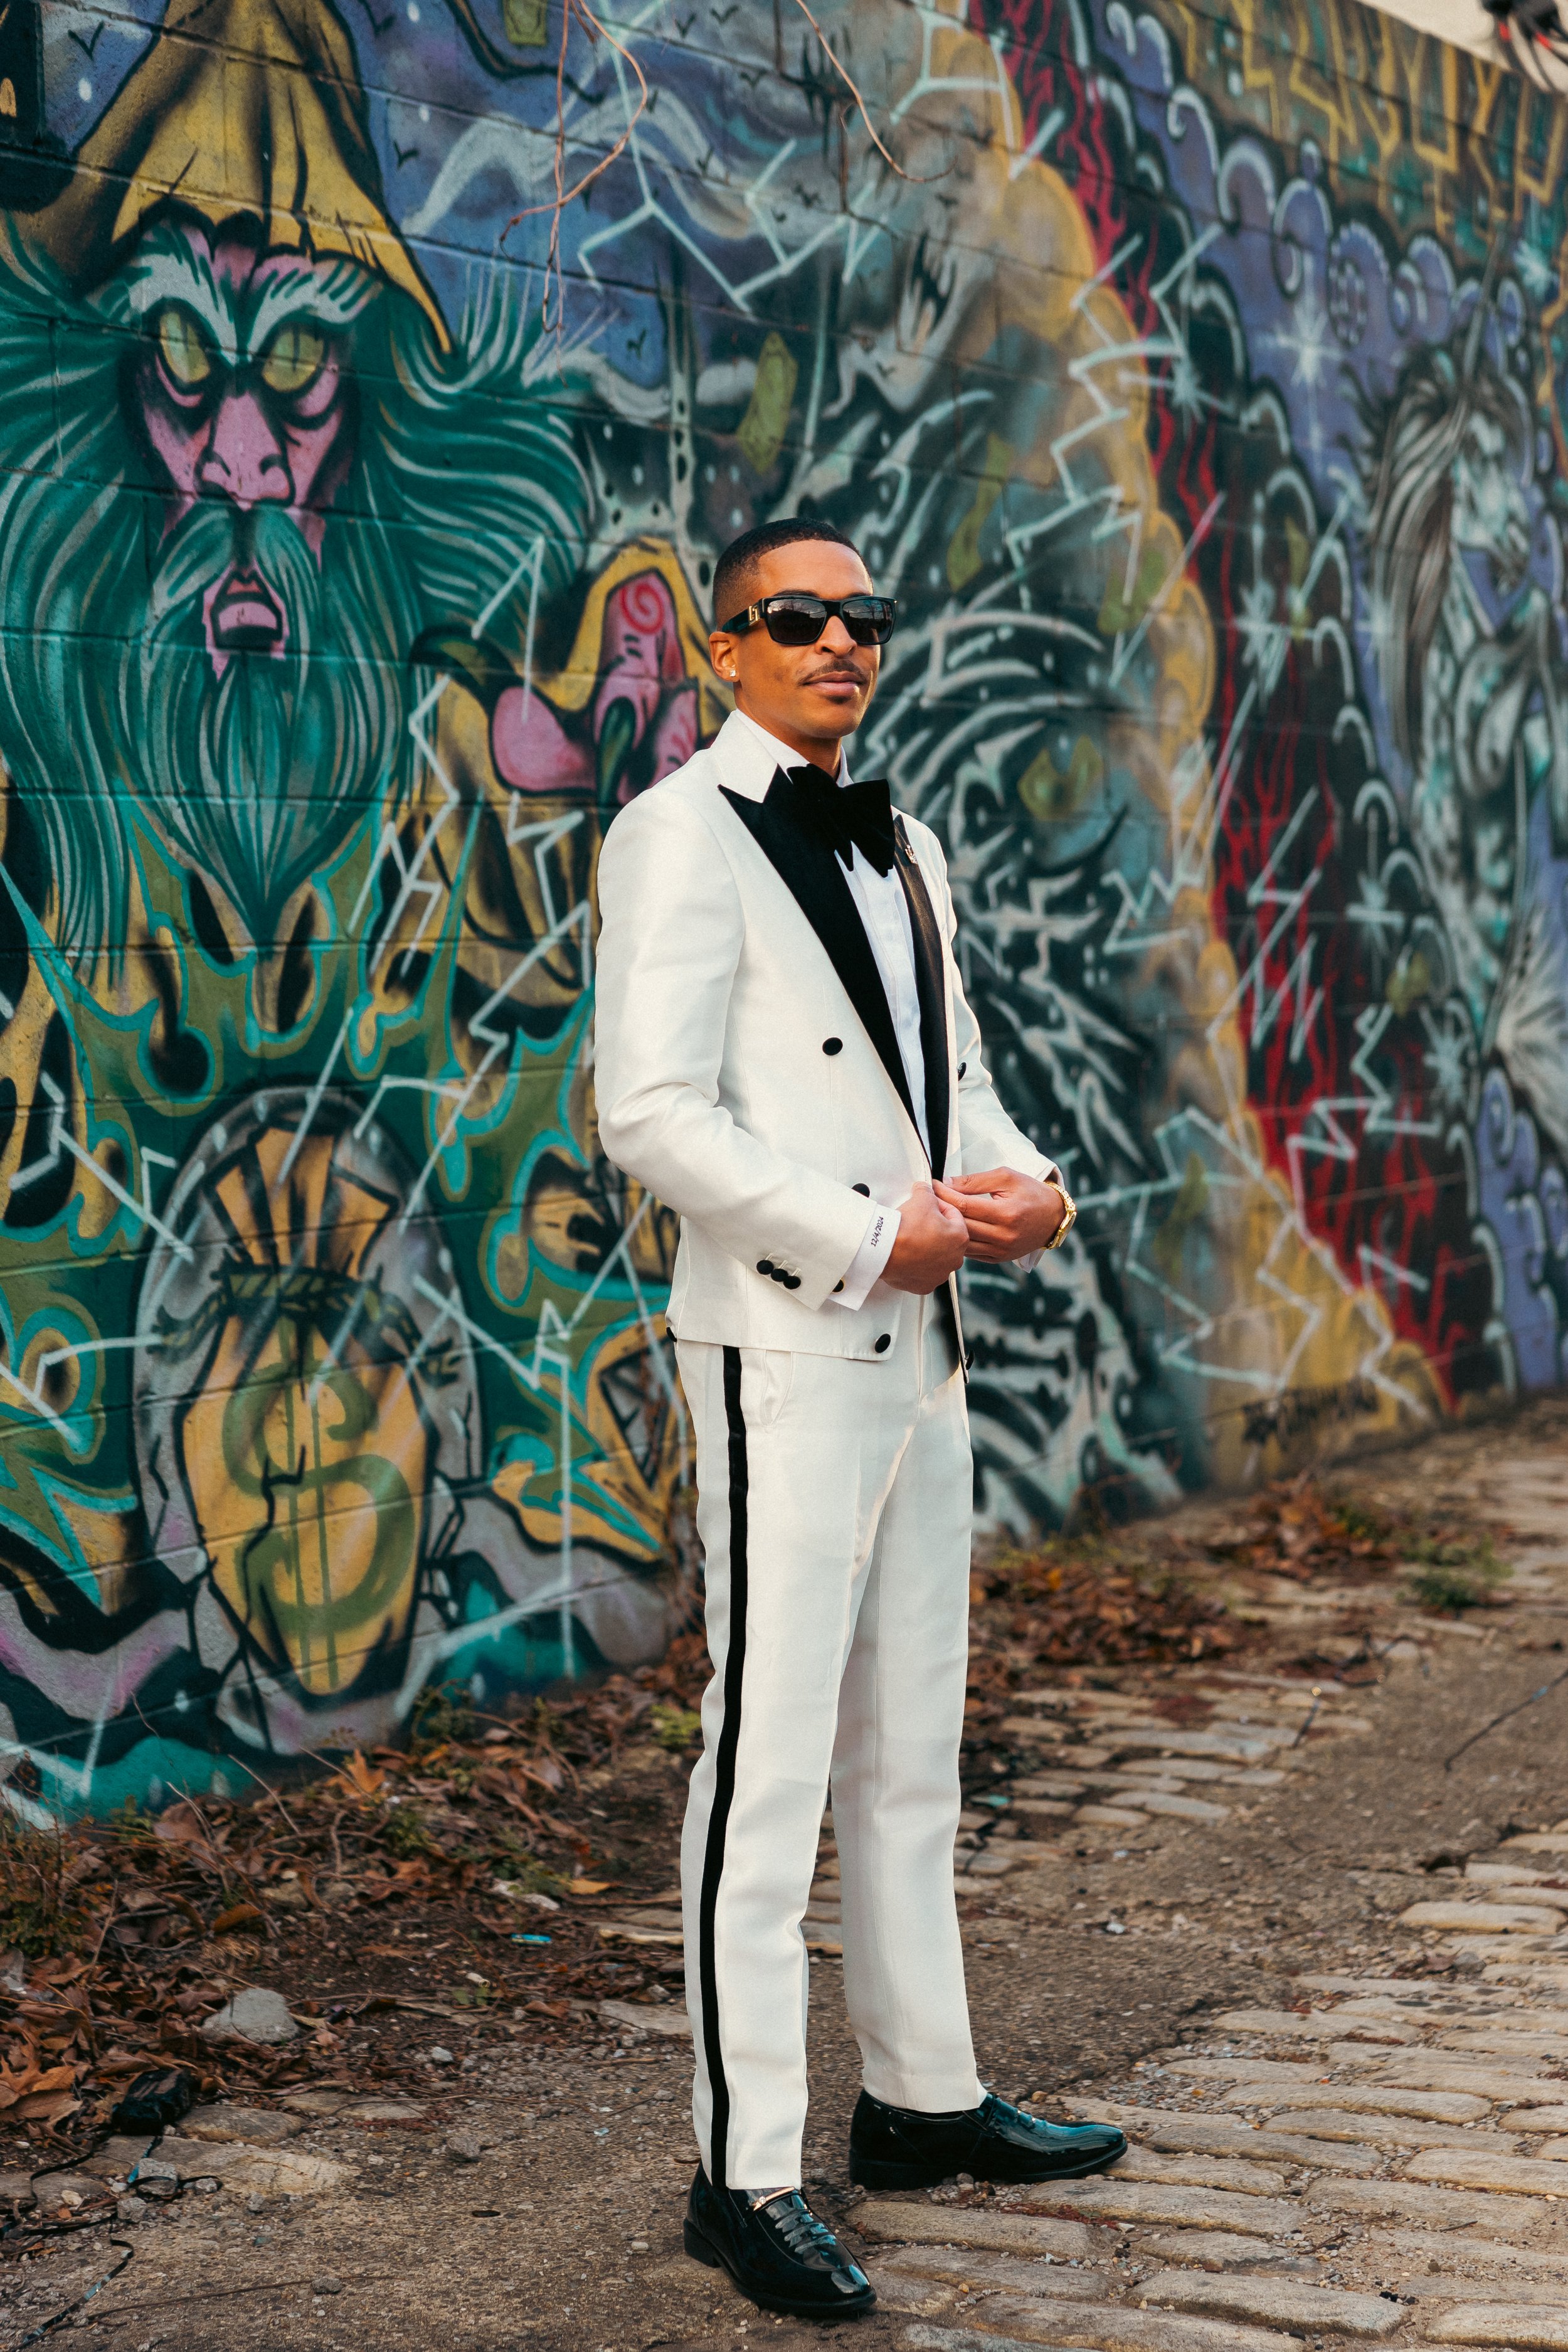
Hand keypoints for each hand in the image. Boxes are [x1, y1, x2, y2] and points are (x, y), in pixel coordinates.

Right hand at [883, 1182, 969, 1292]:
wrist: (883, 1249)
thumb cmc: (905, 1229)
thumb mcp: (921, 1198)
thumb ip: (928, 1191)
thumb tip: (925, 1188)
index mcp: (960, 1238)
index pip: (954, 1215)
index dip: (940, 1206)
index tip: (929, 1204)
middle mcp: (954, 1259)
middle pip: (946, 1238)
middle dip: (935, 1228)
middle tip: (918, 1221)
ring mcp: (939, 1274)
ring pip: (936, 1257)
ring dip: (926, 1248)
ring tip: (910, 1238)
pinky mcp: (924, 1285)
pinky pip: (923, 1272)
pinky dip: (916, 1264)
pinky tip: (907, 1254)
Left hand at [933, 1167, 1064, 1261]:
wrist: (1053, 1217)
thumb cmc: (1030, 1193)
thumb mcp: (1006, 1177)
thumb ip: (975, 1180)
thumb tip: (947, 1183)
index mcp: (1006, 1213)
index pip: (964, 1205)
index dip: (944, 1194)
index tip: (933, 1185)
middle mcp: (1003, 1236)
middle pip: (961, 1224)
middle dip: (941, 1210)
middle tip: (928, 1198)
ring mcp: (1001, 1250)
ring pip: (963, 1242)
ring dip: (947, 1228)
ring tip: (937, 1214)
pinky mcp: (999, 1258)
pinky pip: (971, 1253)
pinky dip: (959, 1241)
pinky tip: (952, 1229)